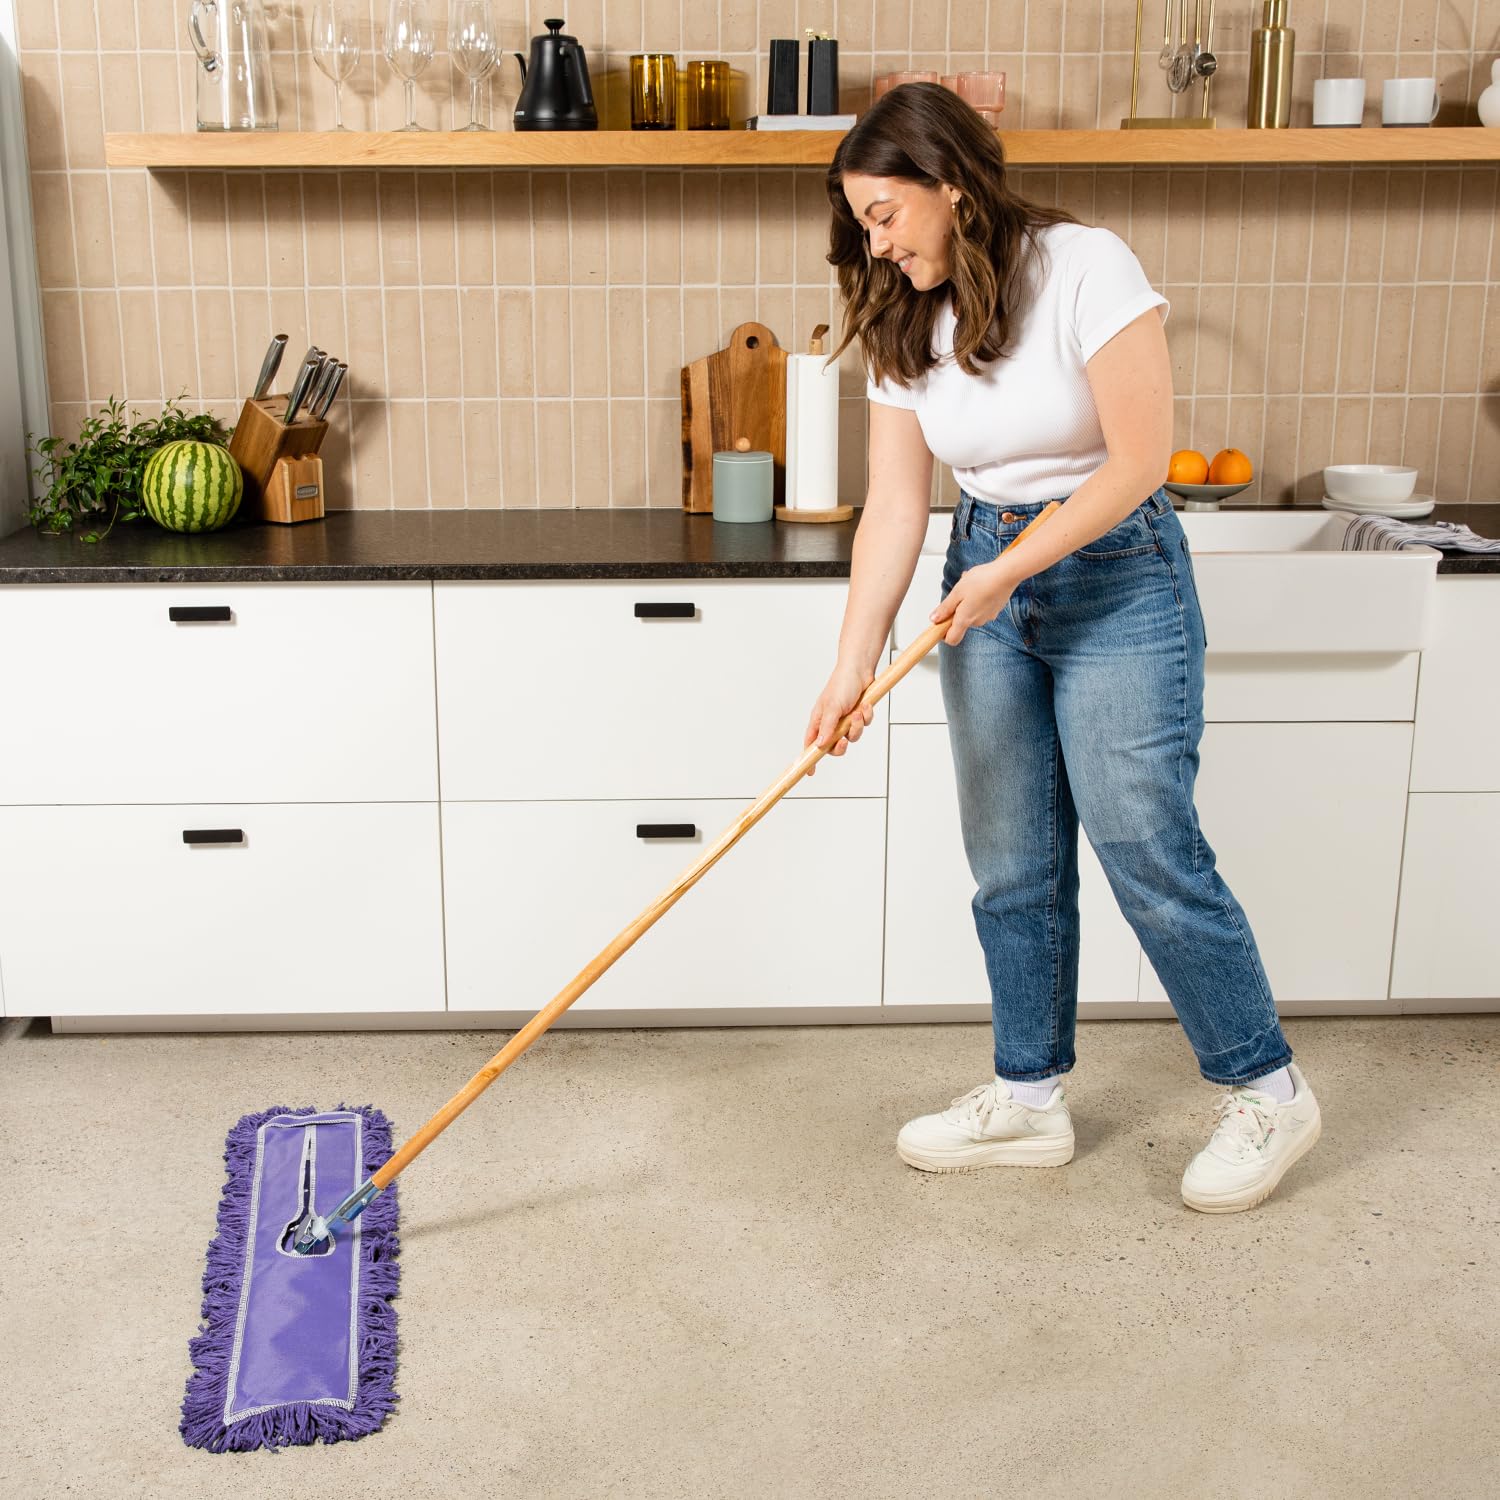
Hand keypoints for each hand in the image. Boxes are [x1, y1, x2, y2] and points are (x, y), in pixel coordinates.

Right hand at [803, 658, 875, 775]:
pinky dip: (866, 717)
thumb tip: (820, 746)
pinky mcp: (858, 716)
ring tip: (858, 712)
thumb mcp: (832, 707)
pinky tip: (865, 705)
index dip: (810, 758)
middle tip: (844, 740)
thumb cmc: (841, 684)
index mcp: (819, 720)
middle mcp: (831, 722)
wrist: (860, 670)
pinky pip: (864, 726)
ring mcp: (845, 720)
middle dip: (841, 745)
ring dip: (857, 726)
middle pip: (834, 746)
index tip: (810, 772)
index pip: (811, 744)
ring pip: (852, 737)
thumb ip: (827, 728)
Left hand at [930, 559, 1018, 645]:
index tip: (940, 622)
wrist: (1007, 574)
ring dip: (967, 602)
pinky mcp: (995, 609)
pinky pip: (981, 607)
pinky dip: (978, 598)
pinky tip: (981, 585)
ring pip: (971, 612)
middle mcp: (977, 622)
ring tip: (970, 585)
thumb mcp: (957, 591)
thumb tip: (934, 619)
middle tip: (958, 593)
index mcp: (965, 620)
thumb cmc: (982, 581)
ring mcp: (988, 617)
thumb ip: (945, 608)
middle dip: (957, 610)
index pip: (952, 639)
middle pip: (961, 623)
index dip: (943, 634)